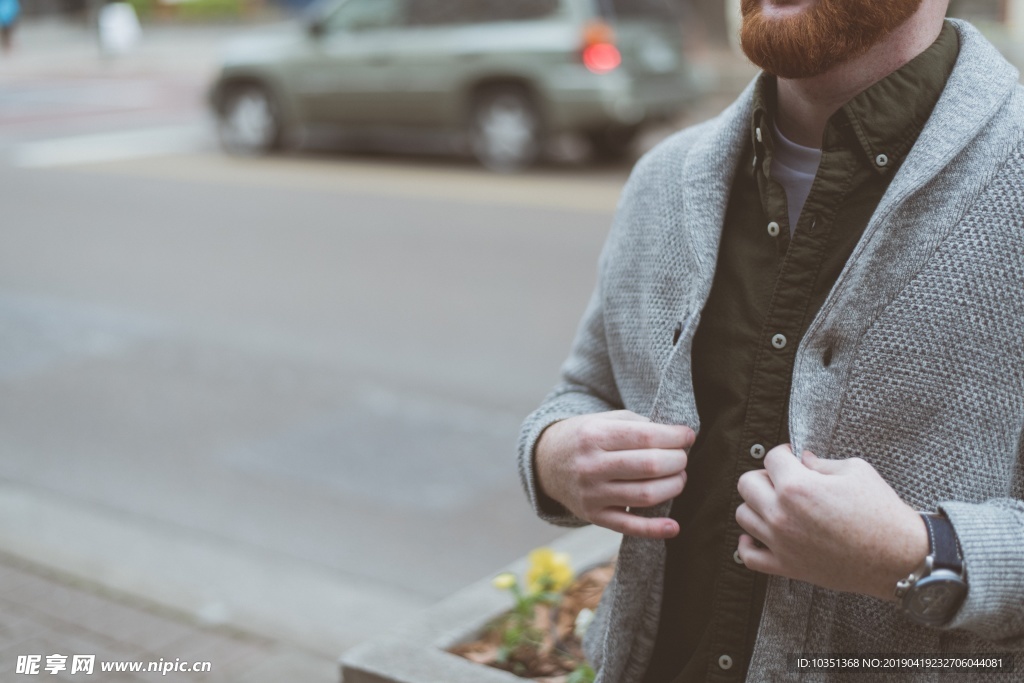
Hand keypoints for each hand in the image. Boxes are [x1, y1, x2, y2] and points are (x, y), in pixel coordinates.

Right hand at [534, 410, 693, 538]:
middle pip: (649, 466)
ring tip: (678, 478)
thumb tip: (677, 437)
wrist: (547, 463)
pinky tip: (673, 526)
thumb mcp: (604, 420)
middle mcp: (591, 466)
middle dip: (677, 461)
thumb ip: (638, 424)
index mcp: (594, 436)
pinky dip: (654, 529)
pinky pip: (629, 527)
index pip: (646, 437)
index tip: (688, 436)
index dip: (674, 437)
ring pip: (645, 496)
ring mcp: (592, 494)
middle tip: (682, 458)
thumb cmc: (585, 438)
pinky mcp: (594, 516)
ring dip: (673, 487)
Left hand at [735, 444, 928, 600]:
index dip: (784, 453)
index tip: (792, 457)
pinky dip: (748, 545)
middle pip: (746, 483)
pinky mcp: (786, 566)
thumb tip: (803, 460)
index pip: (771, 457)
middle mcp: (781, 513)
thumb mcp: (856, 471)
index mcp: (797, 486)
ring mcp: (781, 542)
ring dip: (757, 506)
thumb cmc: (881, 512)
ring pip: (743, 515)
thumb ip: (822, 463)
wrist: (898, 557)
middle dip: (765, 476)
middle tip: (784, 480)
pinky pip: (748, 556)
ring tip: (777, 505)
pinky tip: (760, 535)